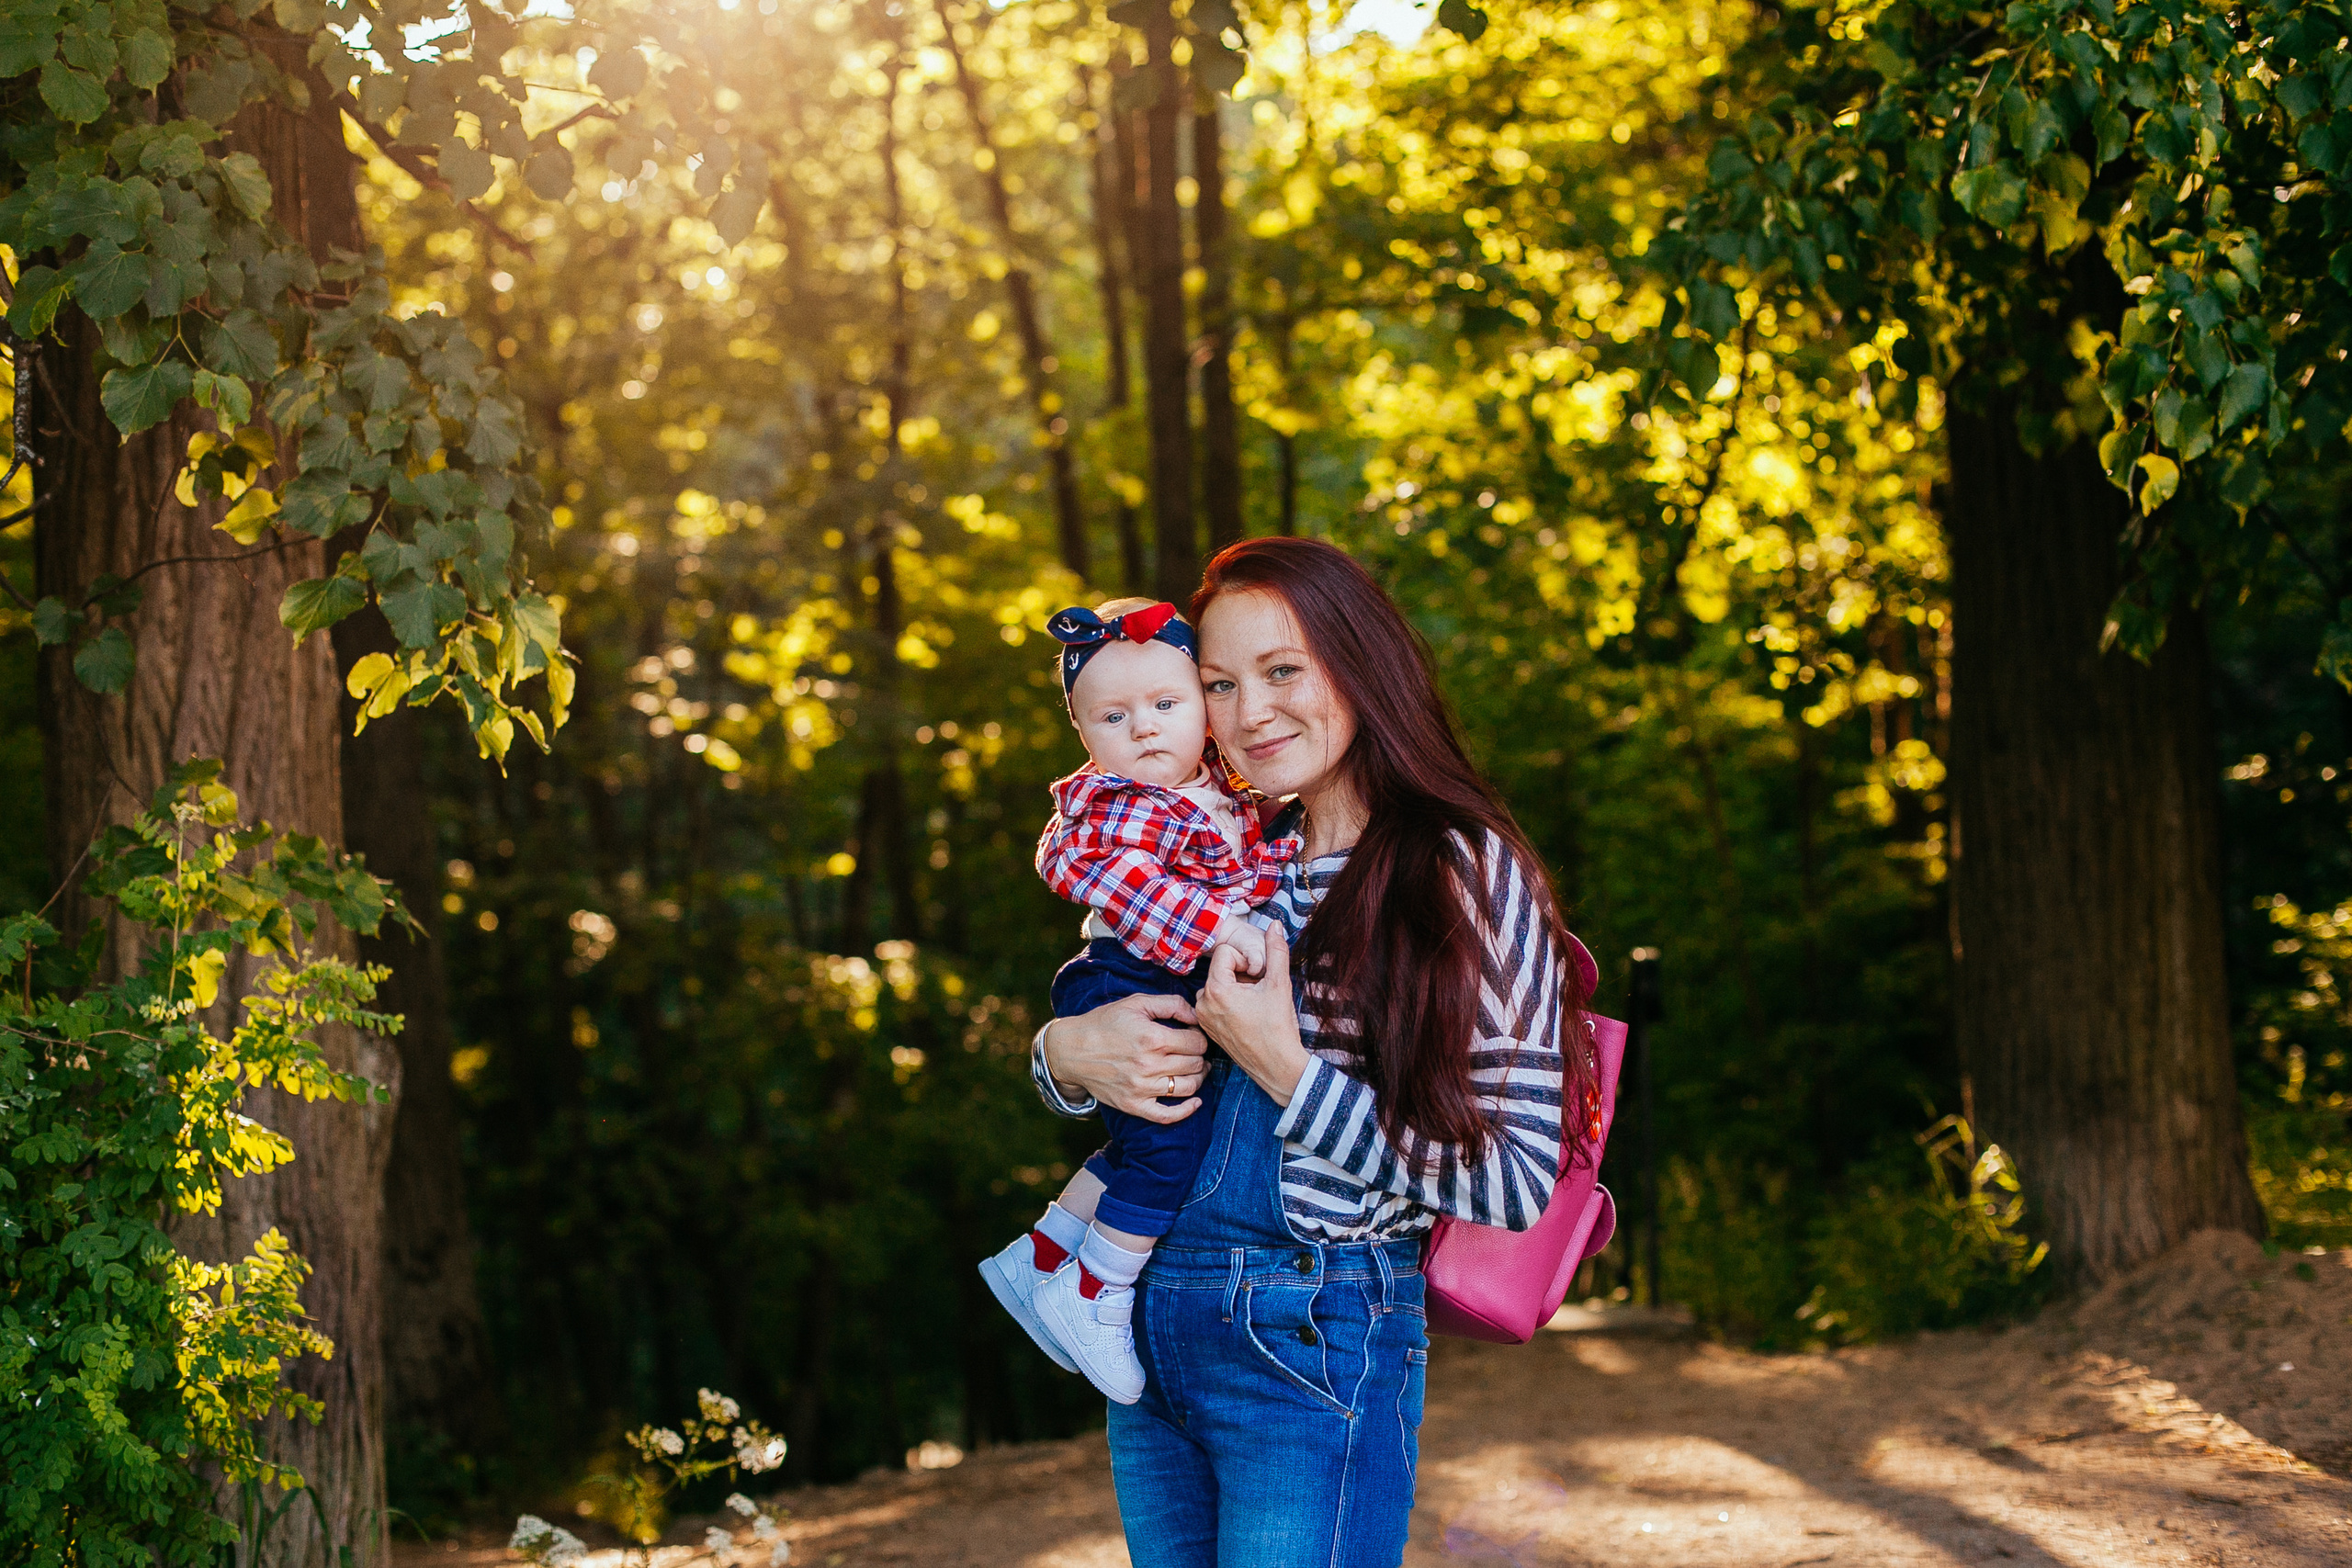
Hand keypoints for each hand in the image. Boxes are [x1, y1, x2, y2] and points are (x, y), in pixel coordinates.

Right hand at [1041, 992, 1209, 1123]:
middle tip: (1195, 1051)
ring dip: (1198, 1078)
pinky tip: (1195, 1103)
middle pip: (1195, 1065)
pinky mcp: (1133, 1105)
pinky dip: (1186, 1111)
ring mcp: (1141, 1088)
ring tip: (1196, 1070)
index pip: (1197, 1043)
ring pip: (1188, 1088)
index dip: (1200, 1037)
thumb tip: (1196, 1017)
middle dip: (1200, 1056)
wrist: (1071, 1050)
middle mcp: (1149, 1065)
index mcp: (1152, 1038)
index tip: (1192, 1035)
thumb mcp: (1136, 1002)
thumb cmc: (1104, 1023)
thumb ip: (1171, 1004)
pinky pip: (1167, 1116)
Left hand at [1196, 921, 1308, 1104]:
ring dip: (1235, 988)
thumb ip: (1277, 950)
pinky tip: (1247, 1015)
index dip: (1246, 960)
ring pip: (1218, 985)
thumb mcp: (1280, 984)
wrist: (1277, 1066)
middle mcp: (1203, 1003)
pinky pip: (1214, 1002)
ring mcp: (1204, 1017)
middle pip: (1220, 968)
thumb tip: (1275, 925)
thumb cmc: (1279, 1027)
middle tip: (1258, 992)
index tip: (1259, 978)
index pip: (1226, 952)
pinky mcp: (1208, 1028)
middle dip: (1241, 974)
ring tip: (1253, 1004)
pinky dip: (1230, 1002)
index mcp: (1216, 990)